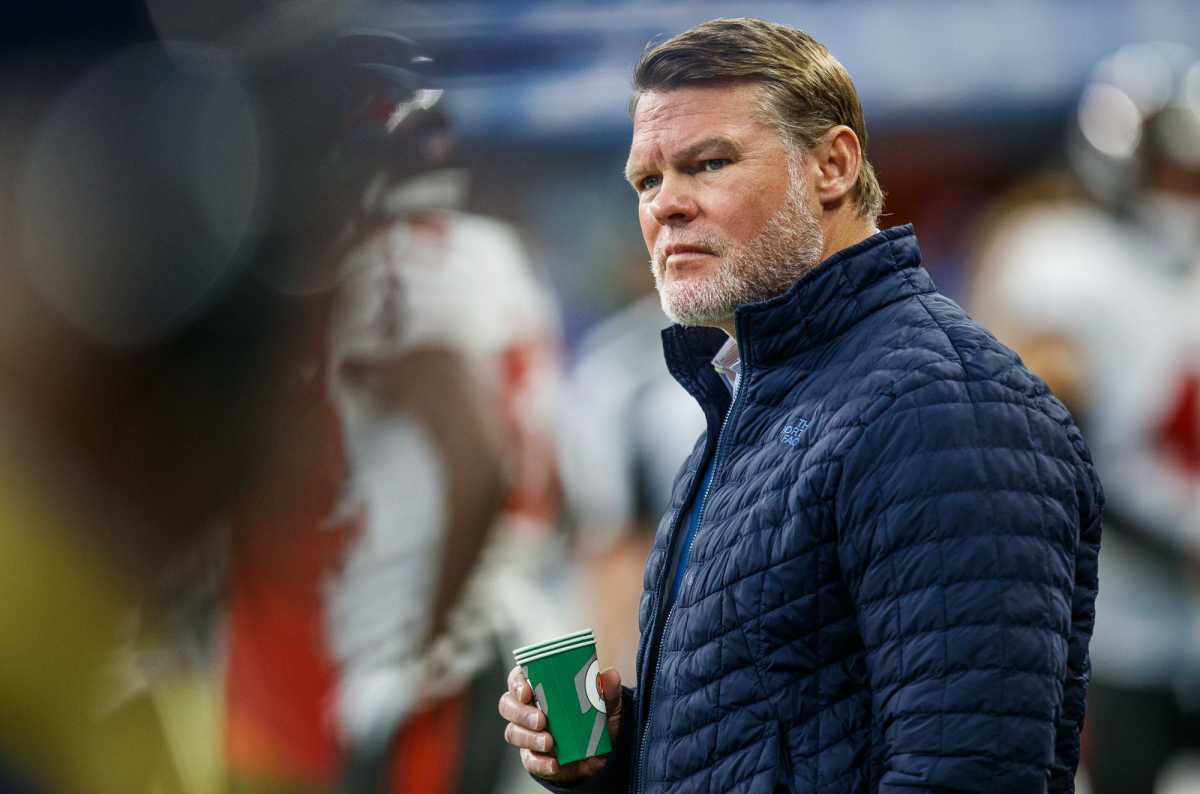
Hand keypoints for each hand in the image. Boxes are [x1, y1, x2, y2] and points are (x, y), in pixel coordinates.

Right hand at [498, 664, 622, 782]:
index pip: (517, 679)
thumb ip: (608, 689)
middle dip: (521, 713)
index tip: (526, 691)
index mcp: (540, 686)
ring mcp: (528, 733)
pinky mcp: (533, 756)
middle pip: (508, 705)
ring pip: (513, 732)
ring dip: (529, 738)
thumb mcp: (606, 701)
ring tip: (549, 742)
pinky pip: (529, 759)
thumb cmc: (595, 715)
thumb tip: (610, 676)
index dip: (517, 684)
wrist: (599, 750)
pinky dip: (540, 762)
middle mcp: (528, 708)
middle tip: (540, 720)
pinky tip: (554, 762)